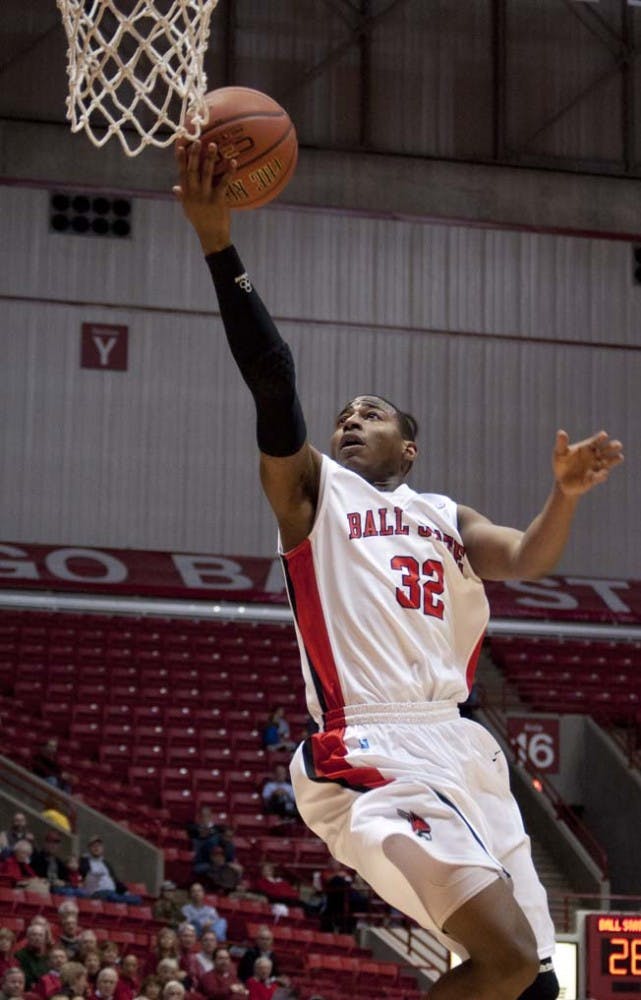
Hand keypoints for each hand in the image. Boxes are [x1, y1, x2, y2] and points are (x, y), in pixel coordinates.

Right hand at [173, 140, 236, 254]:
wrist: (211, 236)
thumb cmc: (200, 222)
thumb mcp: (187, 209)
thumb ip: (182, 196)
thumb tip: (175, 187)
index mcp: (186, 194)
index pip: (181, 173)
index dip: (180, 159)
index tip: (180, 145)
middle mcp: (194, 193)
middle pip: (192, 170)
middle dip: (194, 155)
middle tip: (197, 140)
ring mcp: (206, 196)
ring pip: (207, 173)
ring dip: (210, 158)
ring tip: (213, 145)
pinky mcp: (218, 199)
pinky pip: (224, 182)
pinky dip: (229, 172)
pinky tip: (233, 161)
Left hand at [553, 429, 623, 495]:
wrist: (562, 482)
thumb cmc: (561, 465)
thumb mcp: (559, 454)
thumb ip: (561, 444)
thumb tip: (561, 432)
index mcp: (588, 447)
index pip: (597, 440)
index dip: (601, 437)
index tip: (604, 435)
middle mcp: (595, 456)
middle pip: (607, 449)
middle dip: (613, 446)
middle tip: (617, 445)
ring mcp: (597, 467)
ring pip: (609, 462)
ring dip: (614, 459)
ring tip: (619, 457)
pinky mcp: (595, 479)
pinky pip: (601, 476)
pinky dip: (602, 475)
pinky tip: (602, 473)